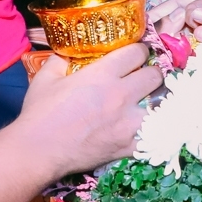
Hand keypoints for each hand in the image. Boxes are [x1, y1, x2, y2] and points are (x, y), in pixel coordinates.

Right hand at [12, 43, 162, 176]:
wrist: (39, 151)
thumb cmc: (40, 113)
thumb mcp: (45, 78)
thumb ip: (60, 61)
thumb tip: (67, 54)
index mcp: (102, 74)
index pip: (137, 53)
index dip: (139, 50)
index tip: (135, 55)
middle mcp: (121, 95)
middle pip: (155, 75)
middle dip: (152, 73)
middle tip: (144, 77)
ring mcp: (128, 122)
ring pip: (161, 104)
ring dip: (156, 101)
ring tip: (150, 102)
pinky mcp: (129, 145)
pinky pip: (154, 134)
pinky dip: (153, 129)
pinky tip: (148, 127)